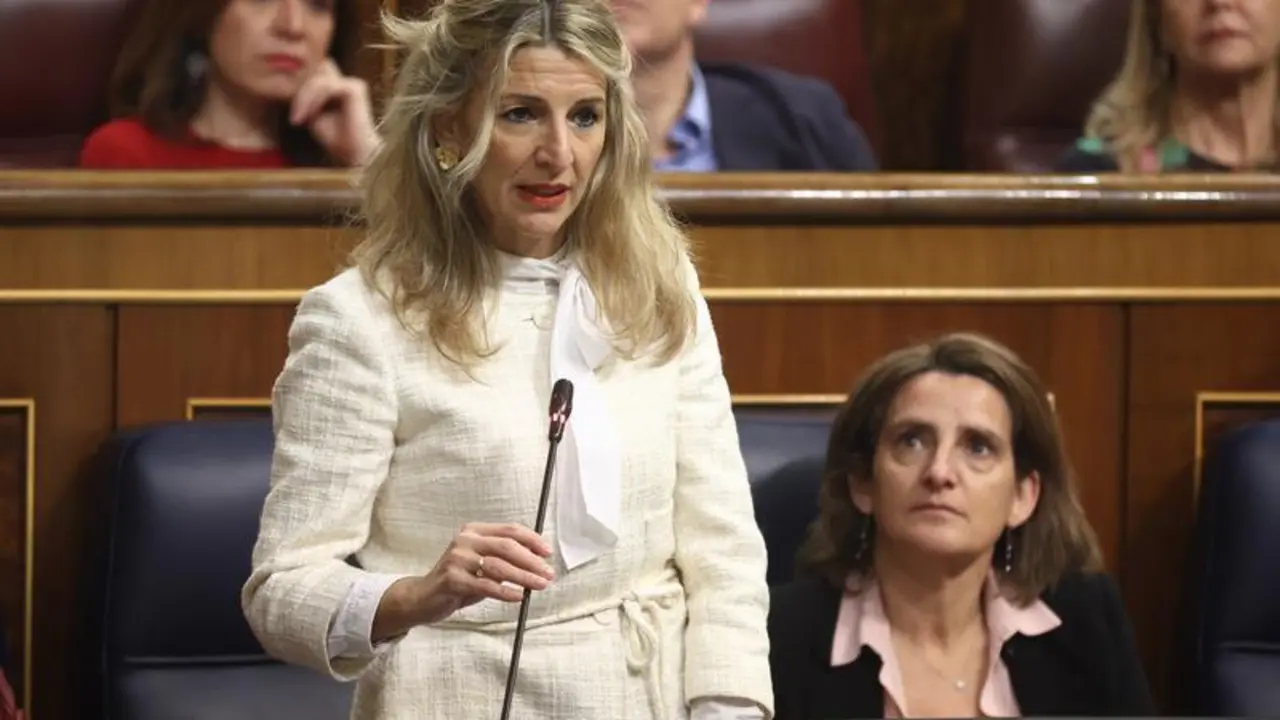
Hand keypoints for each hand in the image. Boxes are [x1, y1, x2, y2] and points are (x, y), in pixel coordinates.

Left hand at [290, 59, 379, 165]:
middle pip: (315, 73)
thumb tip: (291, 83)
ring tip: (299, 118)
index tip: (293, 117)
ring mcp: (352, 83)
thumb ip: (306, 97)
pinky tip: (310, 116)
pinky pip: (326, 87)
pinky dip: (314, 100)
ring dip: (304, 99)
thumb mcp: (313, 113)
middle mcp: (346, 82)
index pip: (313, 75)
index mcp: (338, 86)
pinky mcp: (354, 88)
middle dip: (300, 91)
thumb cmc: (335, 137)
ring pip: (317, 80)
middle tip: (294, 116)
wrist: (354, 153)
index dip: (299, 89)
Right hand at [408, 522, 556, 626]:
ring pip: (499, 566)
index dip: (532, 540)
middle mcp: (465, 540)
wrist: (422, 597)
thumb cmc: (458, 580)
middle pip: (507, 547)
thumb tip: (537, 562)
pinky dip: (505, 591)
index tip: (547, 552)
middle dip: (531, 561)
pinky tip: (518, 596)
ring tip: (539, 585)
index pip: (510, 530)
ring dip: (524, 577)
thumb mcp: (481, 564)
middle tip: (547, 573)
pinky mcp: (452, 579)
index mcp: (474, 531)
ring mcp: (457, 558)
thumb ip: (503, 559)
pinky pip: (485, 585)